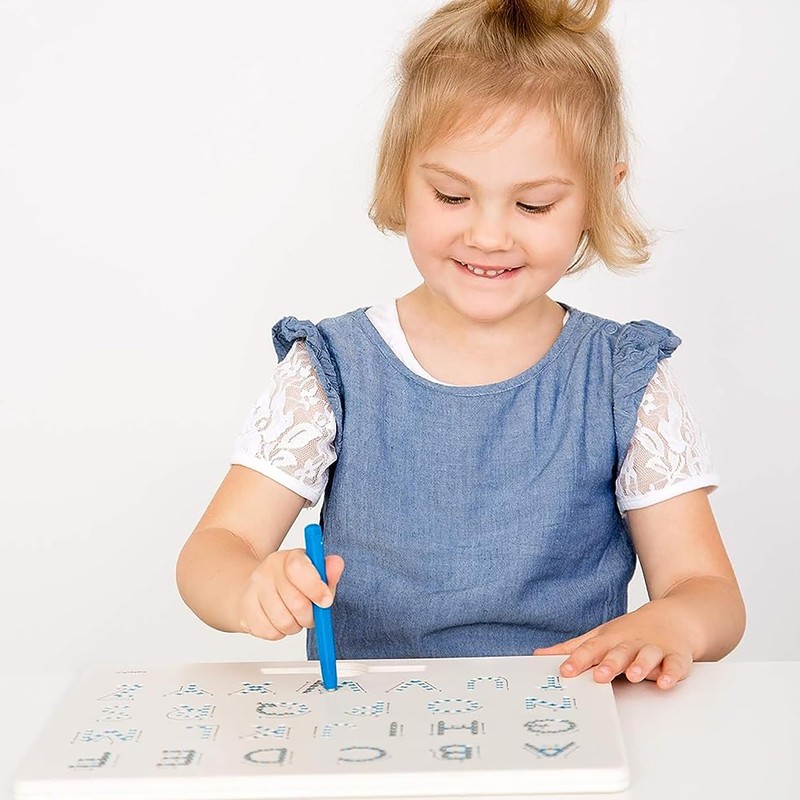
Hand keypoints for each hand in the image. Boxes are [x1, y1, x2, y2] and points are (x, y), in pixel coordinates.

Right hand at [237, 548, 344, 639]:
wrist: (254, 589)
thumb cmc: (292, 583)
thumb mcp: (313, 574)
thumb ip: (328, 572)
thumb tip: (337, 564)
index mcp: (288, 557)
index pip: (298, 569)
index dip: (316, 588)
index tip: (326, 601)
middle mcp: (268, 571)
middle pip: (296, 602)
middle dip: (310, 615)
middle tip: (311, 613)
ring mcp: (253, 591)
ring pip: (284, 622)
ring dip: (296, 625)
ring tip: (294, 616)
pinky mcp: (245, 612)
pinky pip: (271, 633)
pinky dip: (280, 633)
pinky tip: (279, 620)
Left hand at [533, 602, 694, 689]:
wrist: (674, 616)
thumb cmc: (630, 632)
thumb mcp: (600, 636)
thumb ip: (572, 648)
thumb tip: (538, 654)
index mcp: (610, 639)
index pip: (591, 648)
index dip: (578, 660)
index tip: (565, 671)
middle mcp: (631, 643)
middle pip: (619, 652)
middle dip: (610, 663)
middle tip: (599, 675)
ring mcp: (654, 649)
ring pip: (647, 656)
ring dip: (640, 665)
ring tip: (633, 675)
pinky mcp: (676, 657)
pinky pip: (675, 666)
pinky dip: (671, 673)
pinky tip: (665, 682)